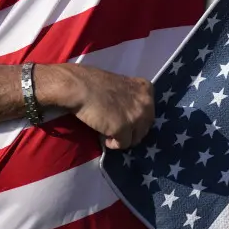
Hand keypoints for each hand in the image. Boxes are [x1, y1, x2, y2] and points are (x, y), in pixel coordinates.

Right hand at [40, 64, 154, 149]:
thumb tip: (131, 113)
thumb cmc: (95, 83)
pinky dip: (114, 144)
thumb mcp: (121, 85)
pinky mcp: (124, 129)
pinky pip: (123, 144)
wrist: (80, 87)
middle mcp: (146, 103)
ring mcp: (136, 117)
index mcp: (146, 89)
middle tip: (118, 131)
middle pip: (145, 127)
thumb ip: (131, 97)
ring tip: (110, 134)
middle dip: (132, 131)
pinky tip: (105, 138)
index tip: (126, 121)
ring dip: (123, 139)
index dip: (137, 119)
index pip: (148, 112)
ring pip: (135, 138)